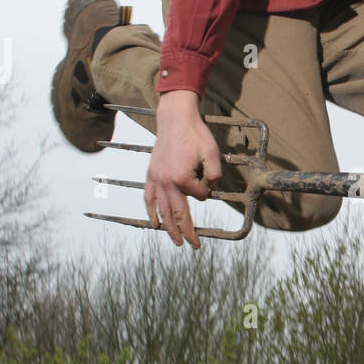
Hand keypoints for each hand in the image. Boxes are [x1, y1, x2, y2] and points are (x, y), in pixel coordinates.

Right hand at [144, 91, 222, 247]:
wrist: (174, 118)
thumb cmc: (194, 133)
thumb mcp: (212, 151)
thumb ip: (214, 173)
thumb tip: (210, 187)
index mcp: (183, 178)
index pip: (199, 196)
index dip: (206, 191)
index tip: (207, 181)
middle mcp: (167, 182)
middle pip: (177, 213)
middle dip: (186, 231)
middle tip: (194, 245)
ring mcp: (156, 179)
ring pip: (162, 210)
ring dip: (169, 228)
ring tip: (176, 241)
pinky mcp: (151, 174)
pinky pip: (149, 198)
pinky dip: (151, 212)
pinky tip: (154, 223)